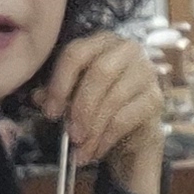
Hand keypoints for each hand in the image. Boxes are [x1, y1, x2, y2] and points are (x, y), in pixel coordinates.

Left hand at [34, 30, 167, 193]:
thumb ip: (56, 95)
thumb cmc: (99, 104)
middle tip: (69, 134)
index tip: (51, 112)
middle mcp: (127, 50)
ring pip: (114, 98)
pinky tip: (95, 151)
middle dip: (81, 107)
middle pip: (100, 72)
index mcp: (101, 42)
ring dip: (93, 129)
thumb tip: (39, 98)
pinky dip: (106, 138)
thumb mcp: (72, 97)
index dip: (60, 83)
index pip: (76, 52)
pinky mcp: (155, 98)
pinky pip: (126, 118)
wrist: (132, 129)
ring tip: (79, 149)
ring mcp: (146, 72)